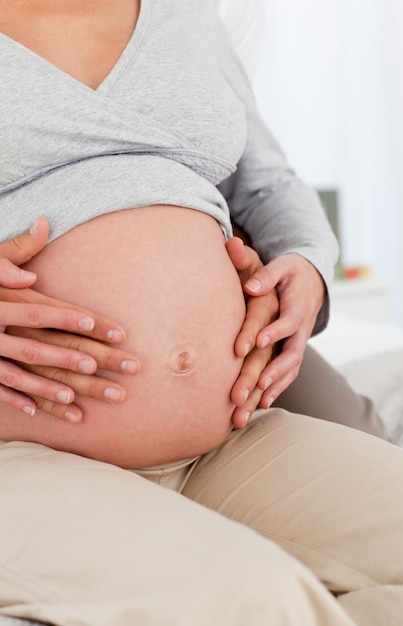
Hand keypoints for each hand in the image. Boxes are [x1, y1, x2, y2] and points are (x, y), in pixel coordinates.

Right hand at [0, 217, 139, 421]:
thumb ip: (13, 249)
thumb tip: (43, 225)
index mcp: (3, 301)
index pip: (46, 311)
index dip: (77, 320)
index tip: (113, 330)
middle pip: (44, 347)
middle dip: (81, 359)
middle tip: (120, 368)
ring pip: (21, 373)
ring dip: (50, 388)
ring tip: (78, 399)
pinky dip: (17, 399)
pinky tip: (40, 412)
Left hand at [242, 252, 325, 408]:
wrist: (312, 282)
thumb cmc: (291, 272)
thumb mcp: (283, 266)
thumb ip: (267, 275)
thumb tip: (250, 286)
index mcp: (298, 306)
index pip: (288, 322)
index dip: (276, 332)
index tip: (259, 341)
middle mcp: (301, 329)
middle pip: (291, 354)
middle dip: (274, 371)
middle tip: (256, 383)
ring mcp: (299, 343)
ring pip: (290, 369)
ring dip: (274, 387)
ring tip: (256, 402)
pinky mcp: (293, 351)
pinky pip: (288, 374)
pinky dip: (276, 389)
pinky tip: (260, 404)